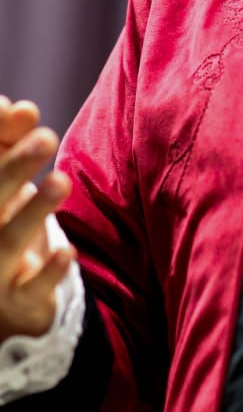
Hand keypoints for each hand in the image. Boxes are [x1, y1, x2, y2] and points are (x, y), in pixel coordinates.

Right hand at [0, 96, 72, 342]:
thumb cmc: (2, 221)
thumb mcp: (5, 180)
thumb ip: (12, 141)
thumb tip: (21, 108)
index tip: (25, 112)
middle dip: (14, 168)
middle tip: (46, 138)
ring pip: (9, 240)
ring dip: (34, 211)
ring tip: (61, 182)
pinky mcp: (15, 303)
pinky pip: (30, 290)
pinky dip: (48, 272)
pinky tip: (67, 251)